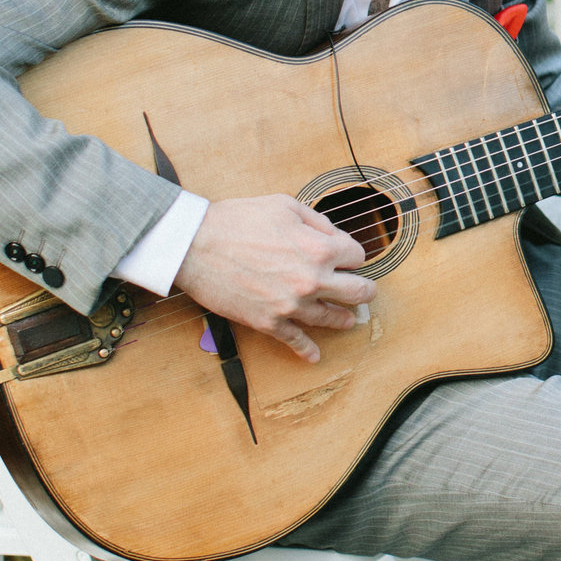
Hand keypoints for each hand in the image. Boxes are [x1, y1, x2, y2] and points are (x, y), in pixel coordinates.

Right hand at [175, 195, 367, 364]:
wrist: (195, 245)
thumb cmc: (237, 220)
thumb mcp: (285, 205)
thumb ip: (317, 221)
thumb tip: (334, 236)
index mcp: (319, 249)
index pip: (357, 256)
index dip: (352, 254)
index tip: (347, 257)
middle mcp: (312, 280)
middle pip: (358, 292)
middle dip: (364, 290)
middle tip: (365, 291)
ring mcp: (291, 305)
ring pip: (332, 318)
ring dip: (343, 318)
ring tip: (347, 318)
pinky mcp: (269, 322)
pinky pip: (296, 341)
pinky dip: (307, 350)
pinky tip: (314, 355)